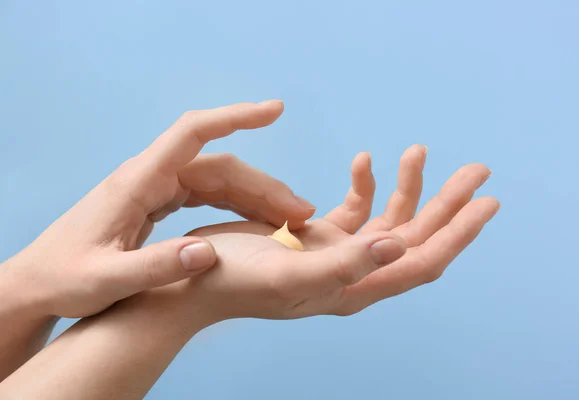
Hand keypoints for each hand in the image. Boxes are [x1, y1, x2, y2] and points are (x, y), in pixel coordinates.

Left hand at [1, 101, 314, 317]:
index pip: (193, 133)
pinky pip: (207, 196)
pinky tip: (257, 224)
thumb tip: (210, 249)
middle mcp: (151, 176)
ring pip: (218, 180)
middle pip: (219, 165)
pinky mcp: (158, 202)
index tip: (275, 111)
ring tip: (290, 222)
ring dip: (255, 197)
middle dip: (264, 185)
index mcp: (138, 181)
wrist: (39, 282)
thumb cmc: (64, 278)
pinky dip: (236, 207)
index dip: (235, 117)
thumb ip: (155, 266)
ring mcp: (155, 188)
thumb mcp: (105, 279)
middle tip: (302, 214)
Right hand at [159, 146, 498, 328]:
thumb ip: (346, 265)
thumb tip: (397, 247)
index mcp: (355, 287)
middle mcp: (354, 272)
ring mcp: (338, 253)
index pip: (422, 262)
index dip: (457, 235)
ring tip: (418, 150)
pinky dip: (363, 184)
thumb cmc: (235, 282)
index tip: (487, 202)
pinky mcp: (318, 236)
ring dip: (407, 186)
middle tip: (477, 170)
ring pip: (388, 219)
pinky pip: (354, 207)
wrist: (192, 278)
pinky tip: (363, 161)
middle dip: (448, 204)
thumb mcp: (290, 276)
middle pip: (416, 237)